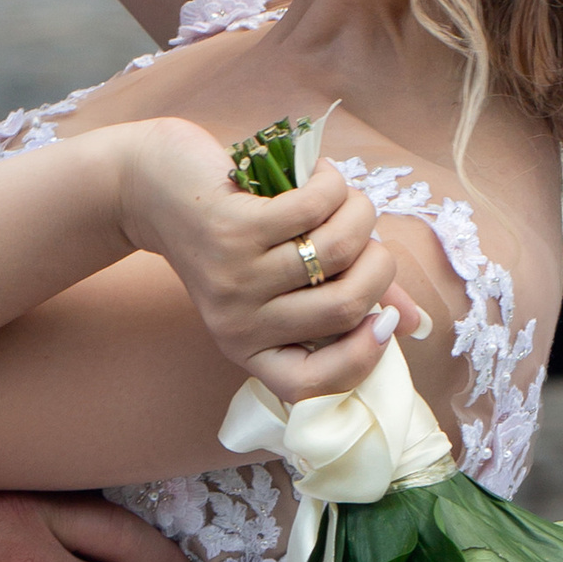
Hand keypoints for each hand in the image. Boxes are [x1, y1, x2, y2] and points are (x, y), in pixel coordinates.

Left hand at [110, 122, 416, 399]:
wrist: (151, 185)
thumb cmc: (229, 232)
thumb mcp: (279, 276)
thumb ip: (343, 296)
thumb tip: (411, 323)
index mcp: (249, 348)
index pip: (312, 385)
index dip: (362, 359)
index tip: (383, 321)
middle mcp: (239, 323)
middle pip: (347, 308)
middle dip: (379, 265)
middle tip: (367, 236)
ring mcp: (235, 278)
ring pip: (340, 252)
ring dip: (359, 214)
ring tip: (342, 197)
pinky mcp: (234, 228)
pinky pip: (316, 208)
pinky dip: (333, 186)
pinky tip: (319, 175)